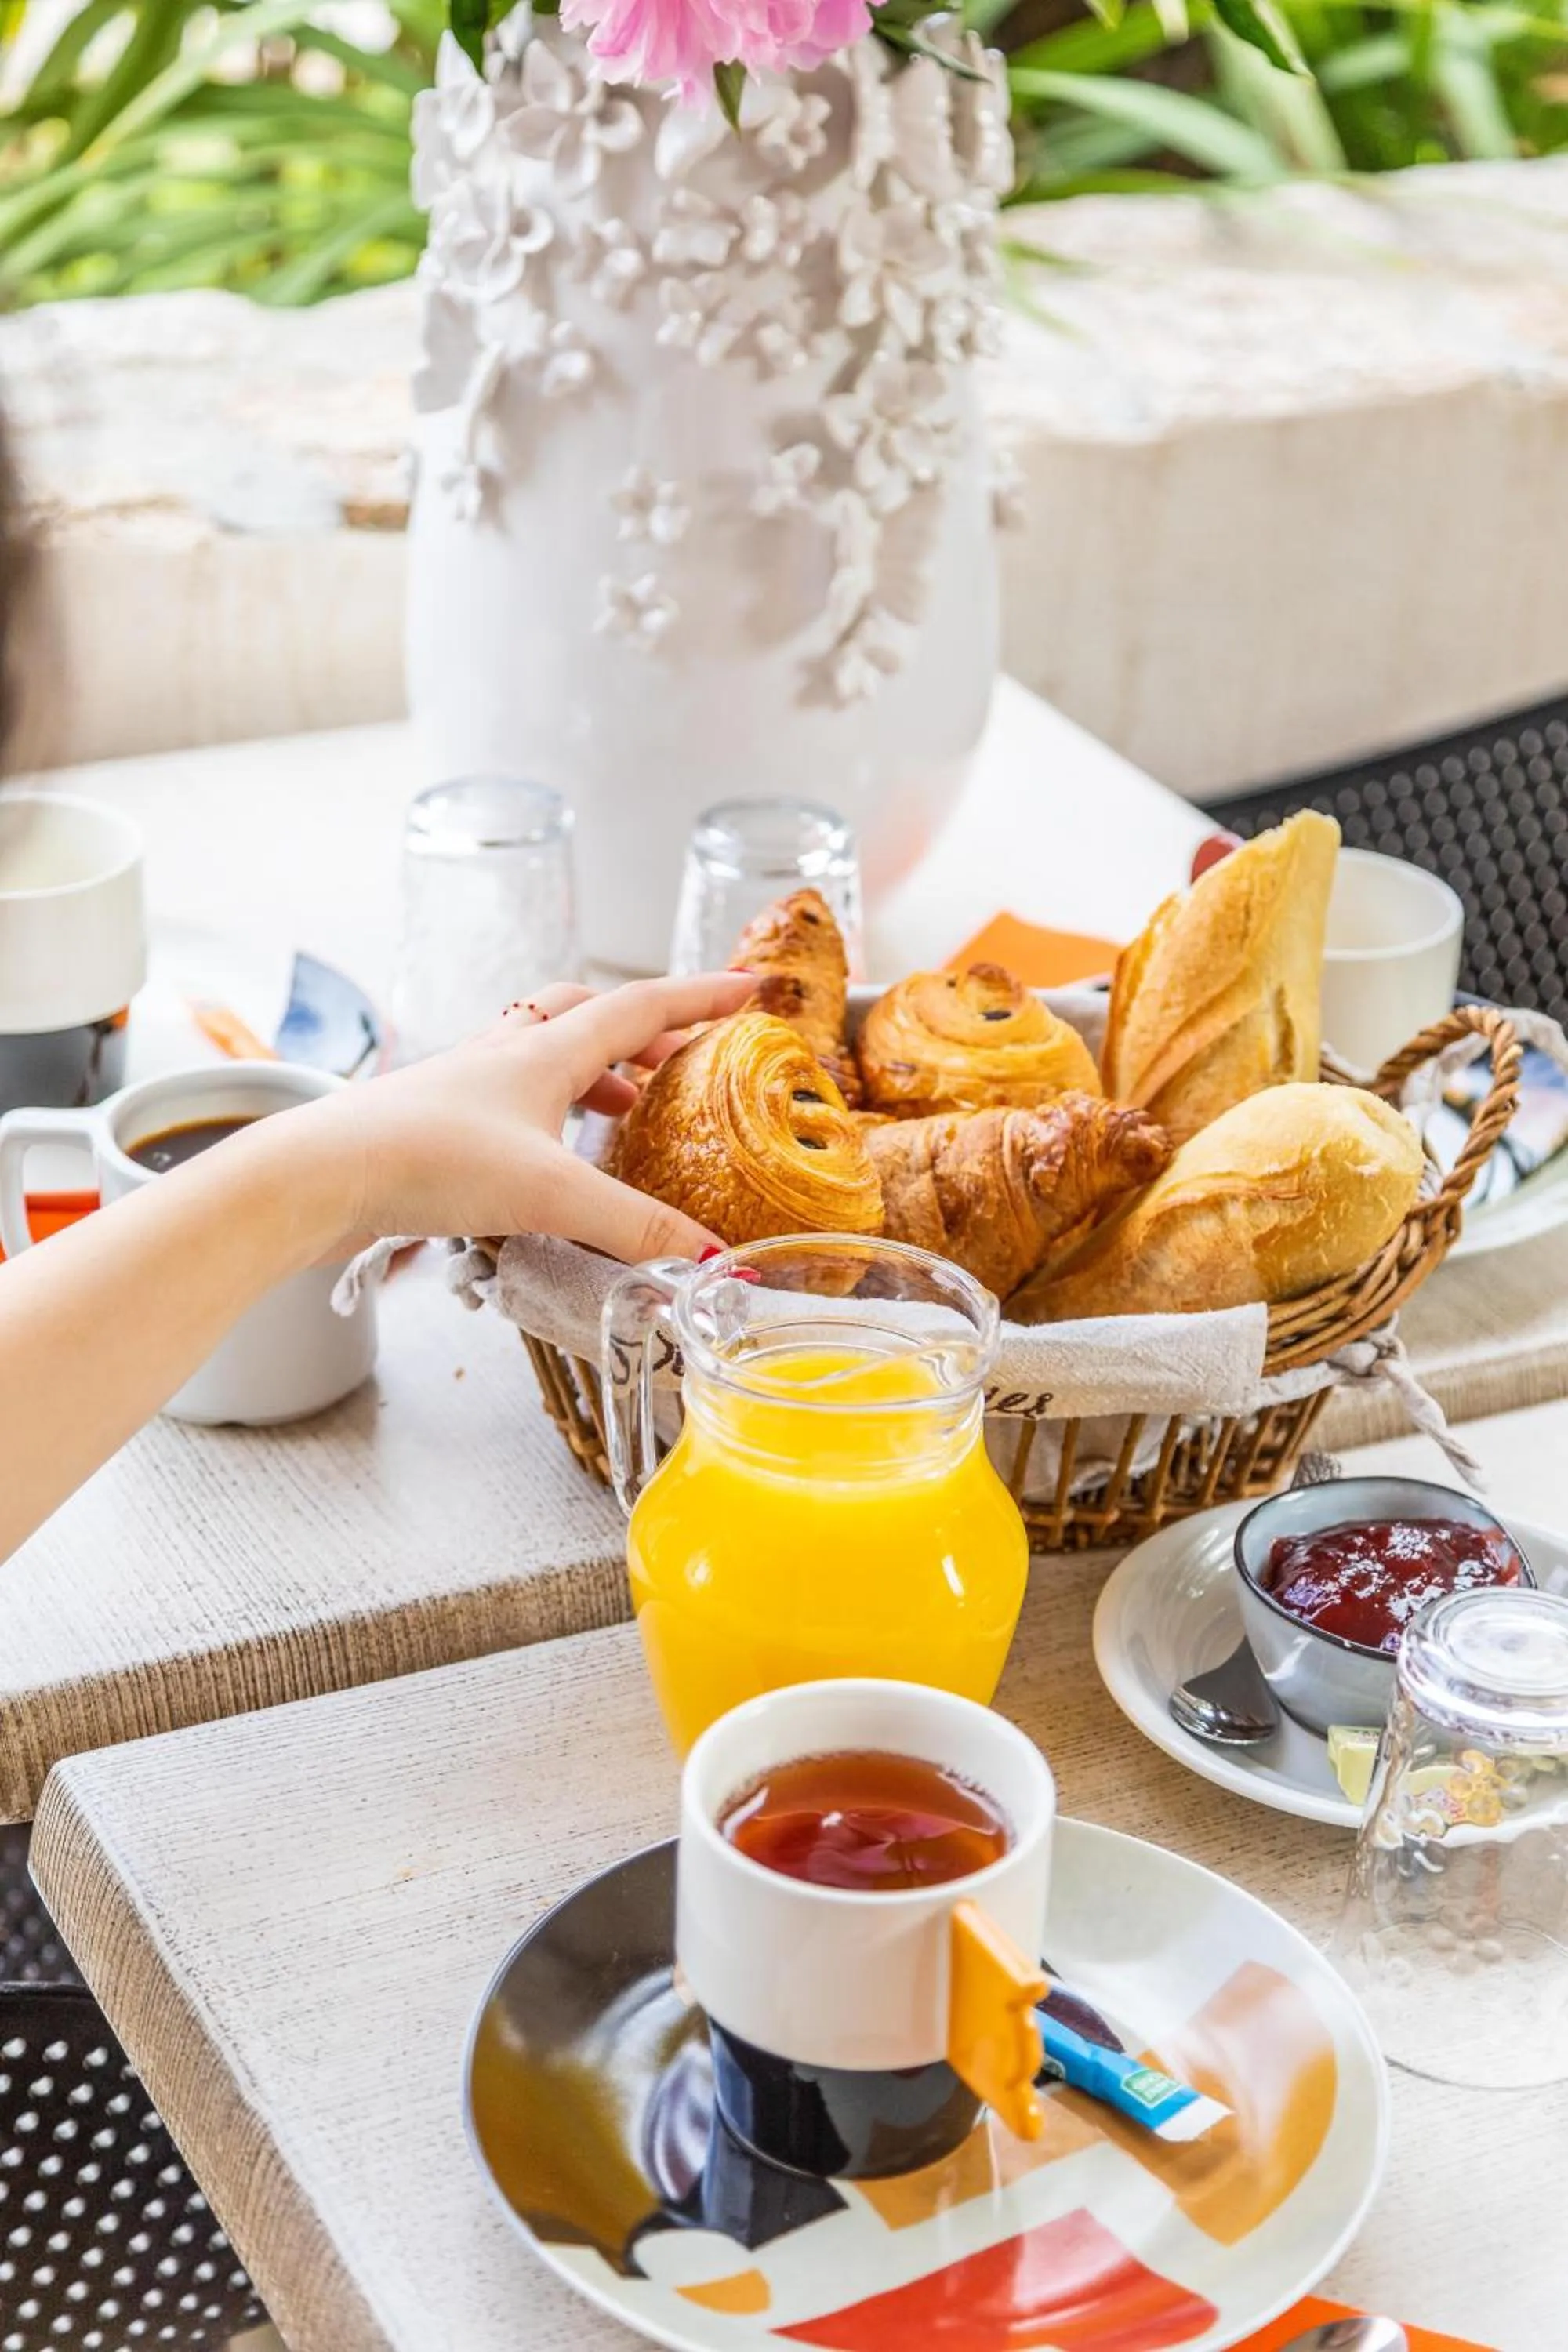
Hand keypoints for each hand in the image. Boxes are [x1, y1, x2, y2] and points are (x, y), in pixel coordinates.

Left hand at [290, 971, 755, 1261]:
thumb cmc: (427, 1161)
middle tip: (682, 1064)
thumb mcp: (550, 1195)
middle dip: (643, 1035)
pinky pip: (511, 1102)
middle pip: (588, 1017)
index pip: (642, 1007)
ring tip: (627, 1114)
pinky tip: (550, 1162)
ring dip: (596, 1076)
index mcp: (544, 1050)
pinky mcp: (437, 1125)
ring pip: (545, 1058)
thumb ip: (633, 1228)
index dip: (702, 997)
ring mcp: (467, 1087)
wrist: (319, 1175)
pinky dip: (548, 1117)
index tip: (748, 987)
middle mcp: (505, 1054)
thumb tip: (707, 1258)